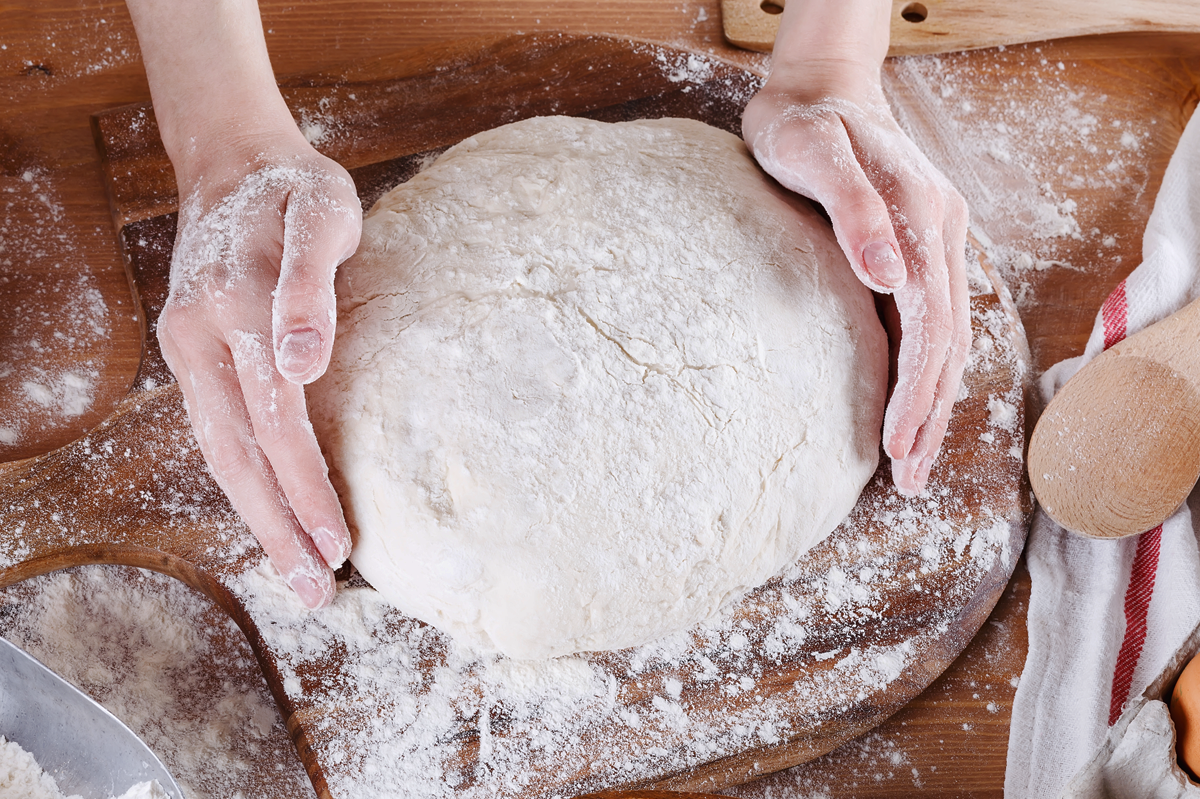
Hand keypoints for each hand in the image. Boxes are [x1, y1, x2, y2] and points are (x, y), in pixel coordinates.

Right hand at [158, 132, 361, 606]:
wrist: (236, 161)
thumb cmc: (297, 188)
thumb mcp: (323, 212)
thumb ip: (311, 287)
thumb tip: (302, 363)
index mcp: (236, 308)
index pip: (276, 421)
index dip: (306, 488)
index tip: (339, 543)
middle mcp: (200, 337)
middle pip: (239, 454)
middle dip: (278, 529)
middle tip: (314, 593)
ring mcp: (188, 347)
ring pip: (221, 452)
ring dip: (258, 519)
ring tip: (296, 576)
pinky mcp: (193, 354)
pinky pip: (217, 431)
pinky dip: (244, 481)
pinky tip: (271, 517)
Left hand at [743, 68, 969, 495]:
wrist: (817, 88)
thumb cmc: (804, 121)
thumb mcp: (814, 153)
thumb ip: (853, 211)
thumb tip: (892, 278)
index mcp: (924, 217)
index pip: (932, 324)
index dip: (919, 390)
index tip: (898, 445)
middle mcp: (940, 235)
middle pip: (949, 344)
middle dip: (932, 415)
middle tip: (913, 481)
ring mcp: (932, 245)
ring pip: (946, 340)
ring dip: (933, 404)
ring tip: (915, 466)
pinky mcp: (913, 253)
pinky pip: (928, 325)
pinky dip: (922, 375)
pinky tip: (908, 408)